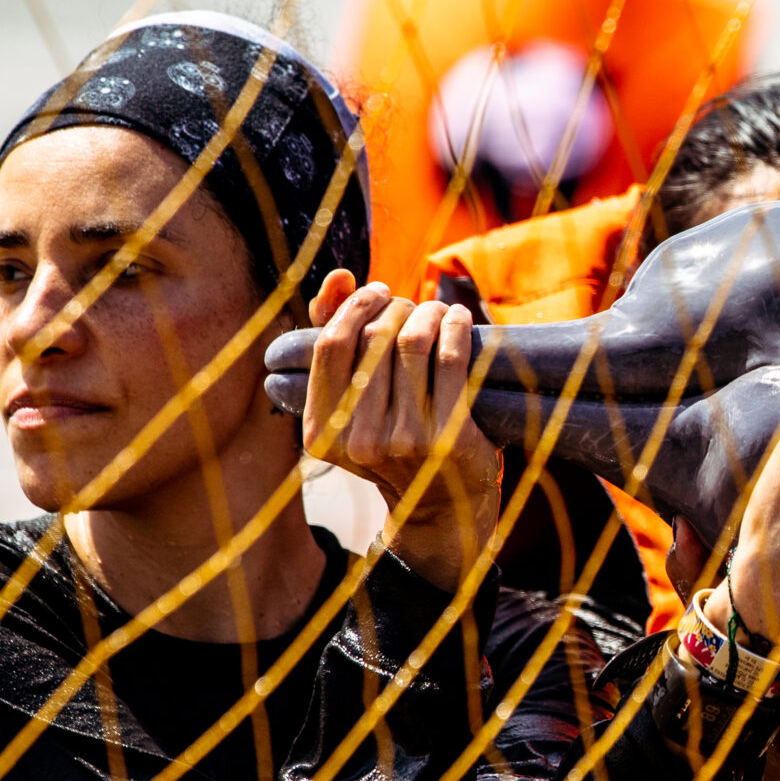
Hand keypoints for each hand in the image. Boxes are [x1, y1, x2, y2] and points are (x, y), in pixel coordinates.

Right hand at [300, 269, 502, 591]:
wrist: (441, 505)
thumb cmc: (392, 438)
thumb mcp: (353, 400)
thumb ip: (335, 335)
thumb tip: (340, 275)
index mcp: (320, 432)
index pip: (330, 346)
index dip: (355, 308)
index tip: (379, 293)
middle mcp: (357, 439)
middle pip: (374, 339)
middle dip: (397, 308)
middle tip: (412, 305)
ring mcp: (404, 441)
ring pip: (413, 343)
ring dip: (428, 312)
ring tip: (436, 310)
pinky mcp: (448, 437)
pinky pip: (449, 359)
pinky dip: (456, 327)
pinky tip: (459, 319)